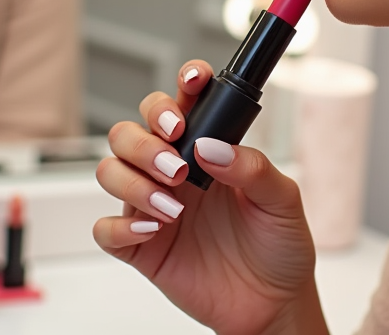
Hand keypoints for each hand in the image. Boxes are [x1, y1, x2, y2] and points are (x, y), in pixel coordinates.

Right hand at [94, 61, 324, 334]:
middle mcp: (173, 170)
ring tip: (174, 207)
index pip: (182, 102)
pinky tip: (153, 230)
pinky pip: (106, 229)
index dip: (181, 84)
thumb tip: (212, 146)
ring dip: (133, 182)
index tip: (192, 83)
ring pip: (110, 171)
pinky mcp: (141, 246)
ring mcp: (152, 206)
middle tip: (177, 166)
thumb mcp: (282, 201)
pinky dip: (121, 226)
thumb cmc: (279, 246)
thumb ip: (252, 167)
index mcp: (206, 148)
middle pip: (130, 131)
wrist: (273, 305)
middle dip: (145, 141)